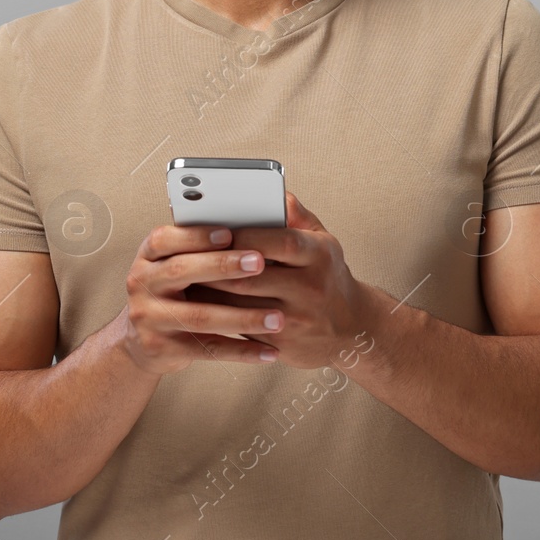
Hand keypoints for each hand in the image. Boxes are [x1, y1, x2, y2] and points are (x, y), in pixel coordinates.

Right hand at [120, 222, 281, 374]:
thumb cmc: (173, 291)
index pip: (165, 239)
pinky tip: (268, 351)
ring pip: (200, 316)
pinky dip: (241, 350)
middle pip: (181, 271)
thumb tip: (252, 230)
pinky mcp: (162, 348)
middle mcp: (142, 283)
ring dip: (243, 317)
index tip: (230, 233)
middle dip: (222, 265)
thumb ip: (202, 248)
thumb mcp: (175, 263)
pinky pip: (208, 349)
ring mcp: (149, 318)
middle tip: (259, 262)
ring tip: (276, 318)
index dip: (197, 236)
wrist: (140, 341)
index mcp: (148, 256)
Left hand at [193, 192, 372, 370]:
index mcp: (319, 255)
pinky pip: (243, 328)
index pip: (281, 242)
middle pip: (253, 276)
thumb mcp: (323, 240)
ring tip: (187, 278)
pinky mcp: (283, 345)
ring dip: (210, 292)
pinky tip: (202, 303)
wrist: (351, 329)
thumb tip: (271, 194)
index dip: (246, 236)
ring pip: (242, 305)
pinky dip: (219, 315)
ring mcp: (297, 319)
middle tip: (188, 255)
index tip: (219, 230)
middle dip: (217, 266)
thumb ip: (296, 215)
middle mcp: (311, 288)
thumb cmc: (327, 276)